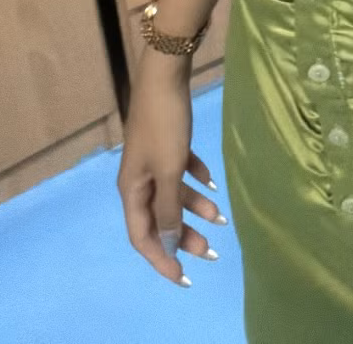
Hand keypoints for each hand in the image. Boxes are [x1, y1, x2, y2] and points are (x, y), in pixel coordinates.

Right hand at [118, 58, 227, 284]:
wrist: (165, 74)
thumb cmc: (165, 124)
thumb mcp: (169, 170)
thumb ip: (168, 209)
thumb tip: (166, 245)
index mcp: (131, 190)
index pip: (143, 237)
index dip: (161, 259)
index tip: (184, 277)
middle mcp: (138, 179)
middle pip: (160, 219)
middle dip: (183, 237)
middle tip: (211, 252)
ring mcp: (152, 160)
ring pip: (173, 196)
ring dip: (194, 209)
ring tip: (221, 219)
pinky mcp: (167, 142)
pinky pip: (181, 171)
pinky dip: (196, 179)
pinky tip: (214, 183)